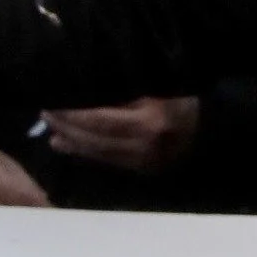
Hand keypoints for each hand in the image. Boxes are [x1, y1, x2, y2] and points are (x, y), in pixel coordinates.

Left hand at [39, 95, 196, 172]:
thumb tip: (84, 90)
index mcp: (147, 122)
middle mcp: (142, 145)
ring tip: (50, 129)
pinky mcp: (141, 169)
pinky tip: (65, 144)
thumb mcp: (157, 87)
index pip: (99, 119)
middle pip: (94, 138)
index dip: (72, 113)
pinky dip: (83, 152)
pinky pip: (106, 161)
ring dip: (70, 141)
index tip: (52, 101)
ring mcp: (142, 161)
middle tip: (45, 112)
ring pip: (97, 153)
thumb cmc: (184, 99)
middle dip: (66, 126)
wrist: (212, 128)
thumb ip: (124, 93)